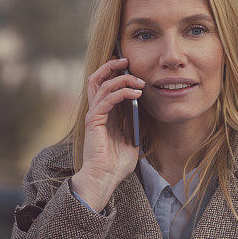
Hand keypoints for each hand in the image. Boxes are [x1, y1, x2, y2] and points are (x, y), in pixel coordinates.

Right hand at [73, 57, 145, 206]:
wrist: (105, 178)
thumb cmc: (117, 163)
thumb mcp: (131, 139)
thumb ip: (133, 123)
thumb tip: (144, 109)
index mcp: (105, 113)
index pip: (105, 85)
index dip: (115, 72)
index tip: (131, 65)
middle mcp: (97, 110)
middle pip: (97, 78)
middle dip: (111, 66)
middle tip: (127, 60)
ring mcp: (94, 115)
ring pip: (102, 85)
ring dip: (121, 79)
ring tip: (138, 81)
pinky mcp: (94, 121)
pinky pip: (106, 100)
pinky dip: (121, 93)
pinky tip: (135, 94)